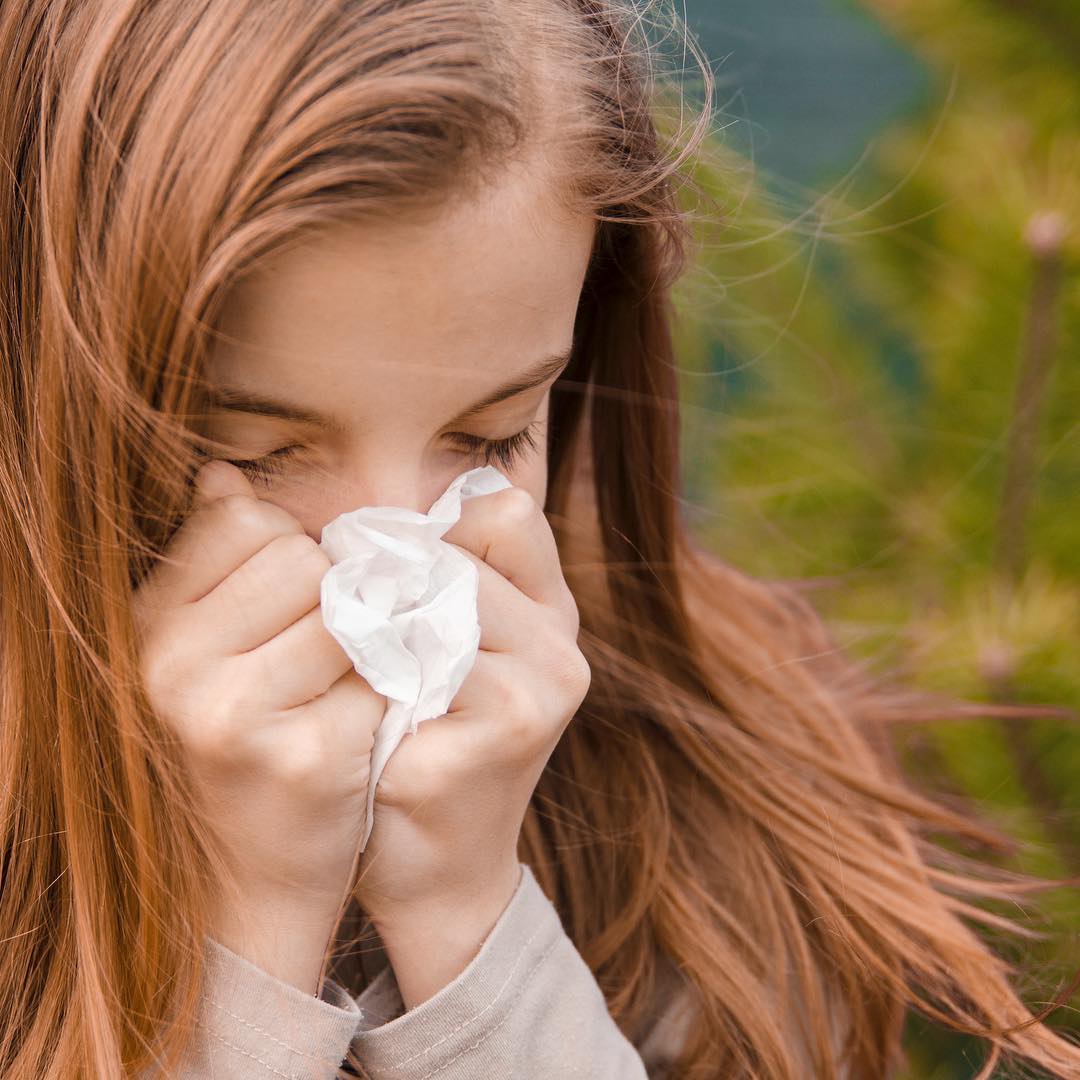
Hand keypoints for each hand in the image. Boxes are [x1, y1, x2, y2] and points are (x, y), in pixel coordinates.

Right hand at [132, 461, 386, 990]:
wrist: (249, 874)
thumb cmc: (241, 741)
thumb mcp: (206, 650)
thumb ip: (216, 560)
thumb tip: (224, 474)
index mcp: (150, 625)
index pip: (245, 517)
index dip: (291, 551)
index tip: (297, 598)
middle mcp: (174, 665)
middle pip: (303, 559)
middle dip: (331, 596)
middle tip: (324, 653)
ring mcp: (233, 714)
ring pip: (349, 611)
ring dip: (363, 644)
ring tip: (339, 688)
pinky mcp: (301, 756)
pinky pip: (379, 676)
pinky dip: (383, 696)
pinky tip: (358, 729)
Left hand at [354, 485, 590, 1006]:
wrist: (436, 873)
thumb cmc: (422, 748)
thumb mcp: (443, 657)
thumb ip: (433, 586)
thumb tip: (356, 524)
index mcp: (552, 614)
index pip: (503, 511)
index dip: (431, 530)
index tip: (379, 571)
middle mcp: (559, 646)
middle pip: (457, 552)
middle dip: (387, 578)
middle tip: (343, 618)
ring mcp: (539, 690)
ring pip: (435, 600)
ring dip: (376, 625)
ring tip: (349, 667)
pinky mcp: (503, 733)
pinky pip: (416, 663)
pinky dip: (371, 679)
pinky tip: (359, 712)